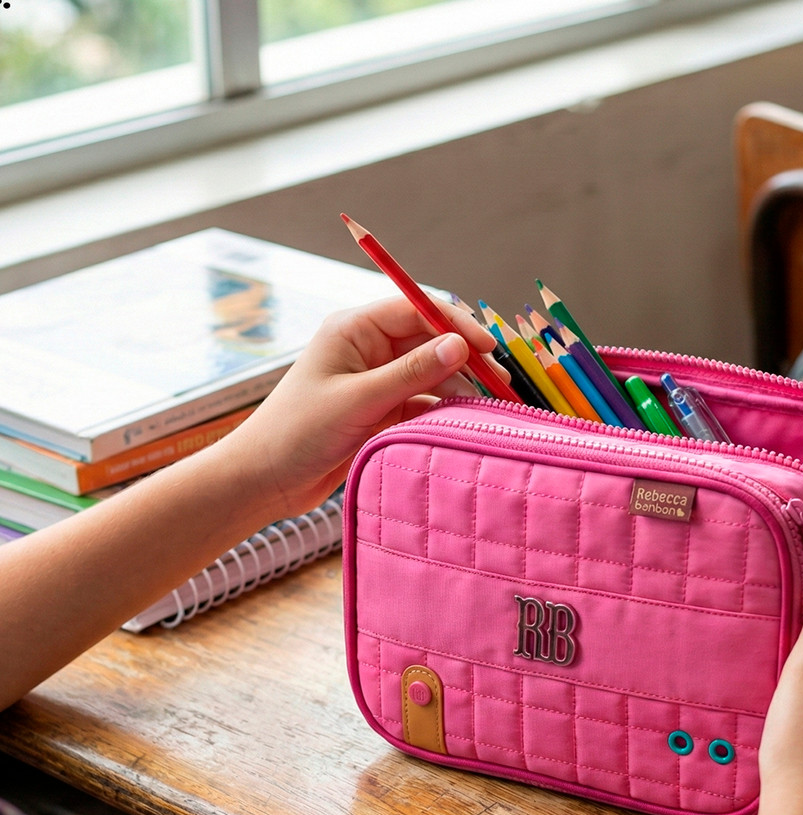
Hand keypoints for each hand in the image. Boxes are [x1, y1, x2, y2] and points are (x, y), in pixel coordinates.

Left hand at [222, 295, 503, 518]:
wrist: (265, 480)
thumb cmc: (298, 432)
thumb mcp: (358, 401)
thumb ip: (411, 373)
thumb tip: (459, 345)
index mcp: (354, 329)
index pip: (416, 308)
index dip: (455, 323)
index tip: (488, 348)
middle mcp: (367, 347)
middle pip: (429, 340)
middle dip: (464, 358)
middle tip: (499, 382)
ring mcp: (375, 379)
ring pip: (430, 372)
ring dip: (458, 386)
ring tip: (487, 406)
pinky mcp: (381, 409)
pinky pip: (422, 400)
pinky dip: (443, 409)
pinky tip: (463, 421)